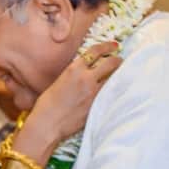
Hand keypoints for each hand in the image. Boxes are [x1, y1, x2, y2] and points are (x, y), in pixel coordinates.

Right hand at [17, 42, 121, 163]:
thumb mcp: (59, 81)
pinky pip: (111, 94)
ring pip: (114, 78)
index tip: (113, 45)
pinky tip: (115, 90)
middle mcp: (86, 78)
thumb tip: (85, 72)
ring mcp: (94, 93)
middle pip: (110, 63)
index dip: (107, 46)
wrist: (48, 123)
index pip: (95, 51)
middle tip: (120, 60)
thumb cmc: (47, 105)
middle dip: (117, 60)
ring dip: (118, 75)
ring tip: (121, 74)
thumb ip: (74, 74)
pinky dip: (114, 90)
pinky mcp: (97, 106)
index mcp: (74, 69)